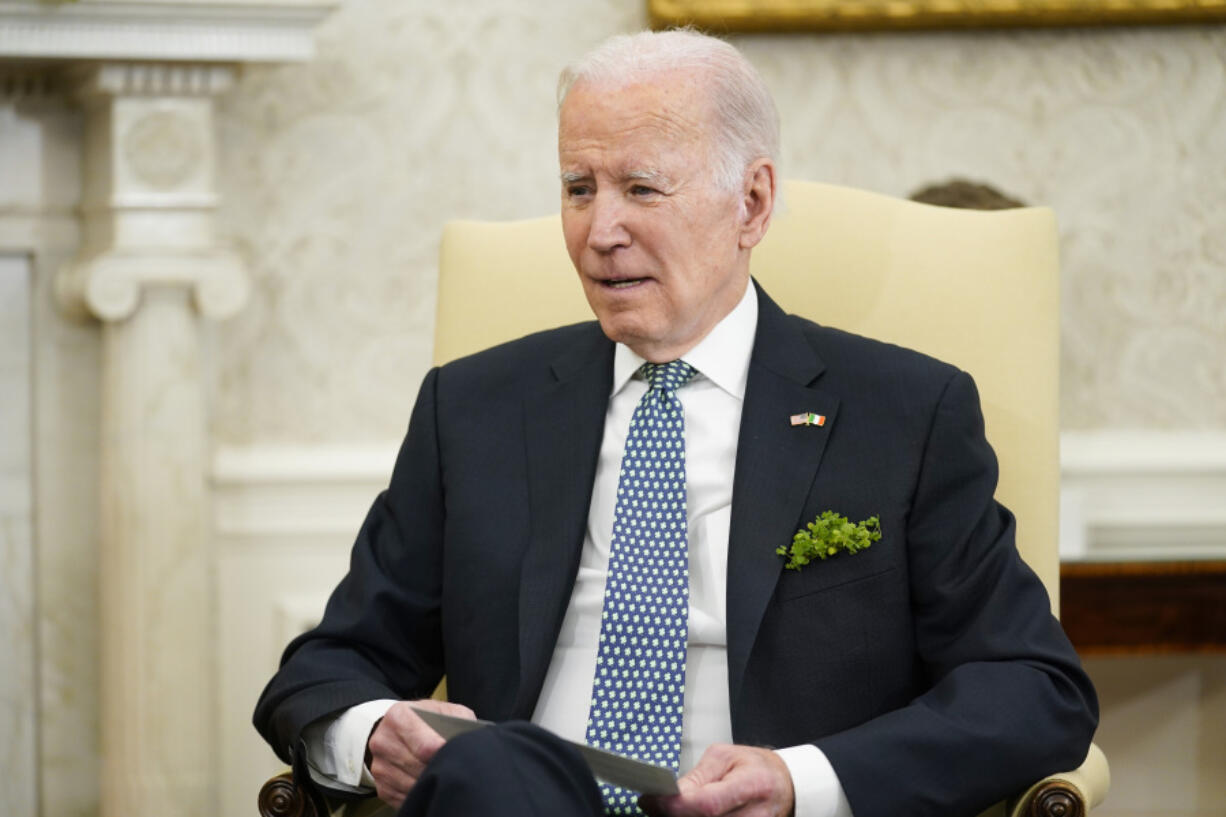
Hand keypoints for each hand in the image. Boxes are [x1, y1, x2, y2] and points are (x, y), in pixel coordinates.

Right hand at [365, 699, 475, 808]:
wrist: (401, 731)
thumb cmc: (428, 721)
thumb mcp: (444, 711)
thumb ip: (458, 720)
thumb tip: (468, 742)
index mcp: (398, 716)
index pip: (424, 746)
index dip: (444, 754)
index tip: (455, 756)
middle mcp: (383, 740)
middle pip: (418, 767)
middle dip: (438, 768)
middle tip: (452, 766)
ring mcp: (379, 765)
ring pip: (411, 785)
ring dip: (430, 783)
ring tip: (441, 773)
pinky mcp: (381, 785)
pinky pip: (404, 798)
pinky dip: (420, 794)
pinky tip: (428, 783)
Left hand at [641, 744, 794, 816]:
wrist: (783, 786)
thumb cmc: (755, 768)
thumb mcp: (725, 757)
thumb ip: (697, 777)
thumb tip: (668, 793)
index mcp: (753, 785)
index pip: (709, 804)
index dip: (676, 805)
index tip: (651, 798)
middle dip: (671, 815)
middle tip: (652, 802)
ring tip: (667, 808)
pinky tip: (684, 815)